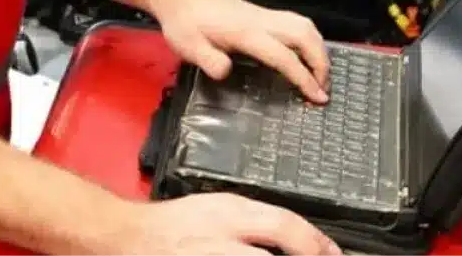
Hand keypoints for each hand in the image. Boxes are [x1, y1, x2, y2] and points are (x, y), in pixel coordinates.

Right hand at [121, 193, 340, 255]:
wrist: (128, 237)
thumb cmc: (174, 225)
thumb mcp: (216, 210)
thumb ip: (249, 222)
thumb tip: (288, 238)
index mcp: (230, 211)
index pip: (285, 224)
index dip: (315, 242)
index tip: (333, 254)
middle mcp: (224, 235)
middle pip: (278, 242)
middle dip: (308, 253)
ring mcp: (211, 255)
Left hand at [158, 0, 329, 102]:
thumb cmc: (184, 23)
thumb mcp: (188, 46)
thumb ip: (208, 60)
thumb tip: (227, 72)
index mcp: (246, 32)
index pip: (284, 55)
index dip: (303, 77)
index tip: (317, 97)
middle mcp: (261, 20)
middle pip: (304, 35)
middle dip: (321, 62)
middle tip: (324, 88)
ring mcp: (263, 14)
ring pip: (303, 24)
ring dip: (318, 48)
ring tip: (320, 74)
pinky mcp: (262, 13)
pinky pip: (295, 22)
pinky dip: (309, 39)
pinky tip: (306, 53)